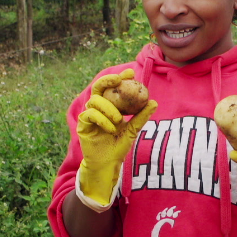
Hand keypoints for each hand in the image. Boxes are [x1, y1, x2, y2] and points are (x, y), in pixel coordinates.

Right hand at [76, 69, 156, 207]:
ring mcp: (88, 115)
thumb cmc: (118, 146)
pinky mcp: (82, 124)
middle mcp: (97, 108)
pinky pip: (90, 114)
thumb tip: (154, 102)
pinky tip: (111, 128)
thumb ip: (141, 116)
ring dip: (108, 108)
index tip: (131, 73)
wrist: (108, 163)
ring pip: (95, 101)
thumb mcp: (133, 129)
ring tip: (119, 120)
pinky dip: (102, 120)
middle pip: (98, 87)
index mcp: (108, 105)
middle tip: (119, 79)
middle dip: (108, 80)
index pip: (112, 87)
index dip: (119, 77)